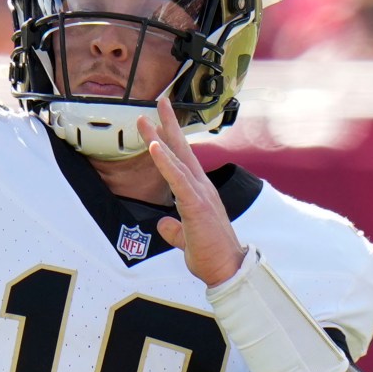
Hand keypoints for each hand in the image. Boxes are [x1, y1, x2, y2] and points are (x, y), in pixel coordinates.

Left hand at [139, 99, 245, 286]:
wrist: (227, 270)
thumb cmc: (211, 255)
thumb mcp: (186, 239)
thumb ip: (175, 230)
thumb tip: (164, 224)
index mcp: (199, 193)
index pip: (183, 160)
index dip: (170, 138)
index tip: (159, 120)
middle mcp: (201, 188)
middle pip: (182, 149)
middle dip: (168, 124)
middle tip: (158, 101)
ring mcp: (200, 194)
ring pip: (177, 159)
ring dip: (160, 136)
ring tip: (144, 117)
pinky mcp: (196, 205)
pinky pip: (177, 179)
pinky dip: (165, 162)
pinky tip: (154, 146)